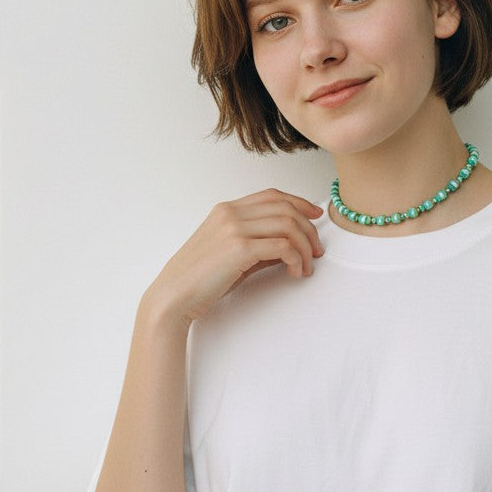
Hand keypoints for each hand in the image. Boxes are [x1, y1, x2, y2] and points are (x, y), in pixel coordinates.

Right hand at [144, 188, 324, 325]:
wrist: (174, 295)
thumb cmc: (198, 279)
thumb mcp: (229, 254)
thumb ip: (257, 245)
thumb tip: (288, 247)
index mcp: (226, 210)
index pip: (272, 196)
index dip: (299, 203)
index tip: (315, 217)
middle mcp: (231, 213)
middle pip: (286, 208)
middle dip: (309, 229)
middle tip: (317, 251)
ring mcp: (234, 228)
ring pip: (288, 225)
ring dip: (305, 247)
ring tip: (307, 266)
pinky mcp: (240, 248)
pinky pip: (283, 246)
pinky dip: (296, 259)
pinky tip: (294, 272)